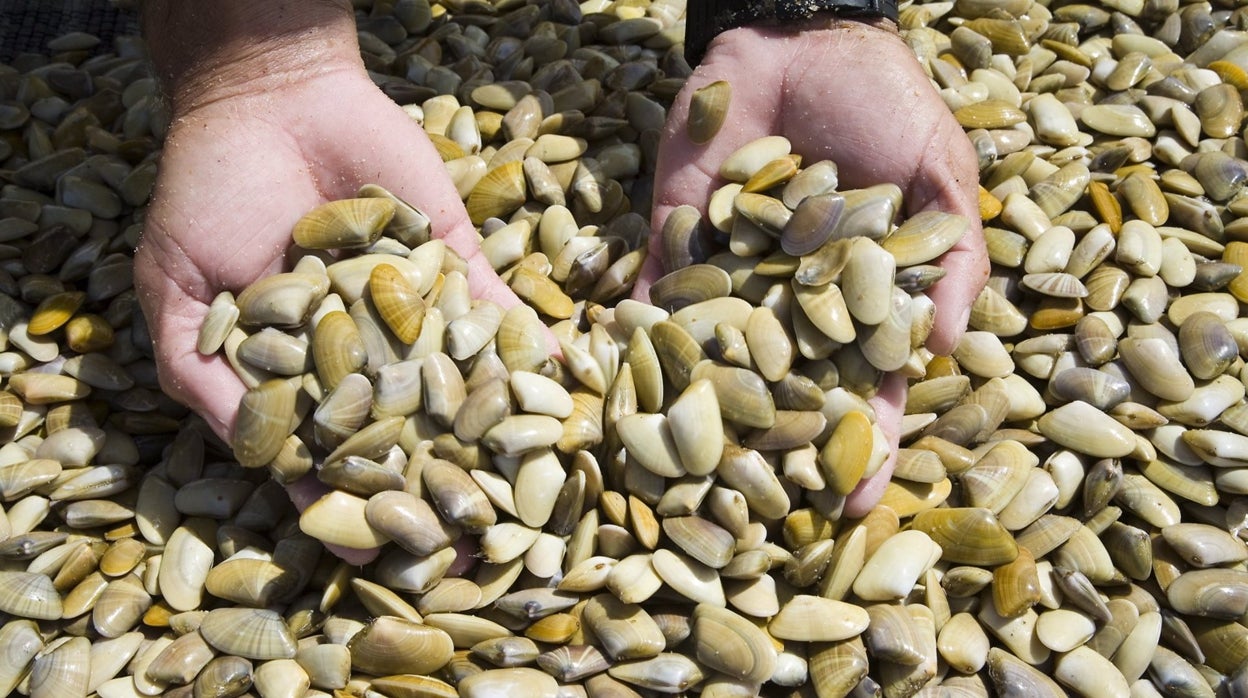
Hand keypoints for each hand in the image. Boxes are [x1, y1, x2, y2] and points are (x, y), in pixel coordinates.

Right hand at [134, 2, 516, 562]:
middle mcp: (367, 349)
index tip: (382, 562)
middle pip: (408, 433)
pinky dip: (527, 344)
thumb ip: (207, 381)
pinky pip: (495, 308)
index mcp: (303, 371)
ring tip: (530, 494)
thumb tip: (260, 464)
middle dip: (440, 491)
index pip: (331, 453)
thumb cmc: (208, 195)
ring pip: (460, 383)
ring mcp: (415, 307)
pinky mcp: (455, 259)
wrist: (268, 96)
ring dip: (495, 437)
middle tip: (480, 552)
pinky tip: (557, 386)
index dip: (355, 507)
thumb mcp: (180, 297)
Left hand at [642, 19, 988, 516]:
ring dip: (693, 418)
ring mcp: (726, 276)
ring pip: (710, 359)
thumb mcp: (940, 174)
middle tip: (760, 521)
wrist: (801, 37)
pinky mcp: (672, 240)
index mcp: (853, 299)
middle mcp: (787, 303)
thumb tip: (942, 349)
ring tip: (674, 481)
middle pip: (782, 392)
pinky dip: (630, 337)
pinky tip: (611, 388)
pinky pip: (650, 295)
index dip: (862, 444)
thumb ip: (949, 258)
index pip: (863, 386)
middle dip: (774, 454)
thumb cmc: (885, 103)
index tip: (853, 504)